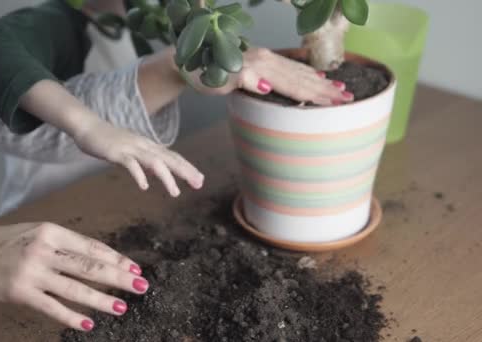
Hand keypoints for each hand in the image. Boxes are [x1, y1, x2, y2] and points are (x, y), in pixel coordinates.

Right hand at [0, 222, 147, 331]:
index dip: (116, 259)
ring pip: (75, 288)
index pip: (92, 247)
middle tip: (141, 286)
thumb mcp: (37, 232)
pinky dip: (71, 316)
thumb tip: (99, 257)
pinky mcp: (21, 292)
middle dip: (119, 277)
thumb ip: (64, 244)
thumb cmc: (7, 242)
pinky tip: (88, 323)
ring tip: (122, 307)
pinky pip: (51, 307)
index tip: (135, 268)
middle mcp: (45, 250)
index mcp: (52, 232)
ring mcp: (33, 272)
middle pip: (89, 266)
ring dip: (101, 299)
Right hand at [74, 118, 204, 196]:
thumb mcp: (132, 152)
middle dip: (185, 171)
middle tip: (199, 184)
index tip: (200, 179)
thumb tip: (158, 173)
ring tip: (175, 193)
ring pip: (154, 162)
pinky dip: (139, 174)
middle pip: (169, 158)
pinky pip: (130, 164)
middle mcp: (144, 145)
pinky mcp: (117, 152)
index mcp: (148, 146)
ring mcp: (131, 148)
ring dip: (166, 177)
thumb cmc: (109, 141)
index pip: (172, 156)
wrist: (88, 127)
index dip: (187, 167)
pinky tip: (144, 186)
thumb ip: (145, 161)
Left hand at [193, 47, 352, 105]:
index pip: (294, 83)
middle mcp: (266, 60)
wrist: (186, 59)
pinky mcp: (262, 61)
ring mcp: (265, 59)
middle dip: (326, 89)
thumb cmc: (201, 73)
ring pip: (299, 71)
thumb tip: (267, 86)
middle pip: (302, 77)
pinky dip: (307, 72)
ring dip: (321, 81)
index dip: (316, 93)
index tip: (338, 101)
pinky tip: (318, 75)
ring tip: (341, 88)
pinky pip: (290, 67)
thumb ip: (243, 79)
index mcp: (259, 66)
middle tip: (349, 98)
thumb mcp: (217, 79)